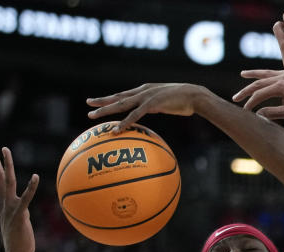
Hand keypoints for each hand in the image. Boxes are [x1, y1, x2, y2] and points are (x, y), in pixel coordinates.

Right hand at [0, 142, 38, 251]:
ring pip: (7, 182)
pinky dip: (31, 187)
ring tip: (6, 150)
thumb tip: (23, 208)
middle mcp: (4, 202)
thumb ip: (19, 211)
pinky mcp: (20, 215)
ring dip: (7, 165)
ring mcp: (10, 208)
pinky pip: (26, 198)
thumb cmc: (19, 239)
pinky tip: (35, 176)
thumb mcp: (18, 220)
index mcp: (3, 203)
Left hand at [85, 83, 207, 131]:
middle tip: (88, 104)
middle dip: (101, 101)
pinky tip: (117, 129)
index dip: (111, 98)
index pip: (124, 95)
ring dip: (106, 110)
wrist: (195, 95)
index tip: (99, 100)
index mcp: (145, 90)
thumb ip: (156, 105)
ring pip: (121, 104)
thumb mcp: (167, 102)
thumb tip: (151, 111)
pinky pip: (135, 115)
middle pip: (118, 97)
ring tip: (92, 115)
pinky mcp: (152, 104)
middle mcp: (142, 91)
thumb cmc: (185, 100)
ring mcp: (146, 97)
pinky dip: (125, 122)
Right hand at [234, 69, 283, 118]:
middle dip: (246, 91)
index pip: (260, 94)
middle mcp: (282, 77)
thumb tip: (257, 114)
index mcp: (282, 86)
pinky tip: (265, 76)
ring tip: (242, 73)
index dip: (250, 102)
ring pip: (266, 73)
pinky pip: (276, 72)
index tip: (245, 111)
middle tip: (235, 98)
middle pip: (259, 83)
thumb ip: (273, 112)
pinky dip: (267, 74)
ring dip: (253, 74)